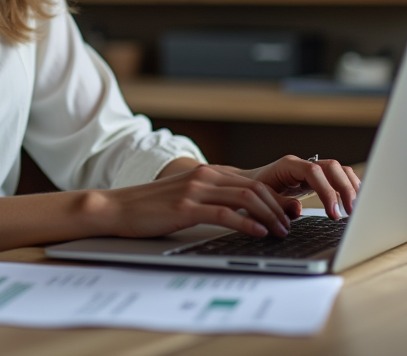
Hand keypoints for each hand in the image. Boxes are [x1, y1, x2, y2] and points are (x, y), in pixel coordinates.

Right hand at [98, 163, 301, 239]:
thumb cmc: (151, 207)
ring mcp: (195, 190)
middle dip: (278, 208)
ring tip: (280, 232)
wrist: (117, 207)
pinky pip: (225, 214)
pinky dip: (247, 224)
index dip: (275, 198)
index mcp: (207, 173)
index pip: (252, 182)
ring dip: (268, 217)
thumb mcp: (185, 196)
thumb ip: (210, 198)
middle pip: (255, 188)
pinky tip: (258, 234)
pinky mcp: (186, 207)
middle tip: (289, 226)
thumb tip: (238, 212)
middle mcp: (205, 176)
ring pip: (245, 199)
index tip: (289, 214)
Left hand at [235, 155, 361, 219]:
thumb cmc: (252, 191)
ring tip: (355, 208)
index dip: (327, 191)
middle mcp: (302, 164)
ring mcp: (311, 169)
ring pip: (339, 170)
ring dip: (351, 187)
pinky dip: (348, 186)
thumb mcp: (260, 199)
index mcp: (288, 165)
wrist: (247, 185)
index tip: (334, 212)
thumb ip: (278, 204)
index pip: (314, 172)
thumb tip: (298, 209)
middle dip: (345, 189)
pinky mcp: (316, 178)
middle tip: (350, 212)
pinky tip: (353, 201)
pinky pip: (338, 177)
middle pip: (332, 167)